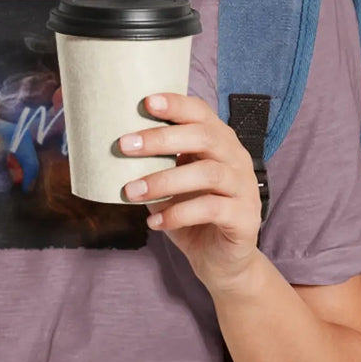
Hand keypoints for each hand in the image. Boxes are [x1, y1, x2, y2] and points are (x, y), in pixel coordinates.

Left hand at [116, 91, 261, 291]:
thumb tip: (115, 147)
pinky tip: (154, 222)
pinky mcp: (244, 217)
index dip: (176, 104)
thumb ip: (154, 163)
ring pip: (207, 173)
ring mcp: (244, 187)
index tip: (146, 102)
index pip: (201, 113)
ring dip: (164, 181)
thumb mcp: (170, 183)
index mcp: (219, 141)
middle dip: (161, 139)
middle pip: (204, 137)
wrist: (220, 259)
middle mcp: (236, 158)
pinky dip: (177, 214)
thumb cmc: (190, 213)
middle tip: (125, 146)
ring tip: (131, 191)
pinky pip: (210, 209)